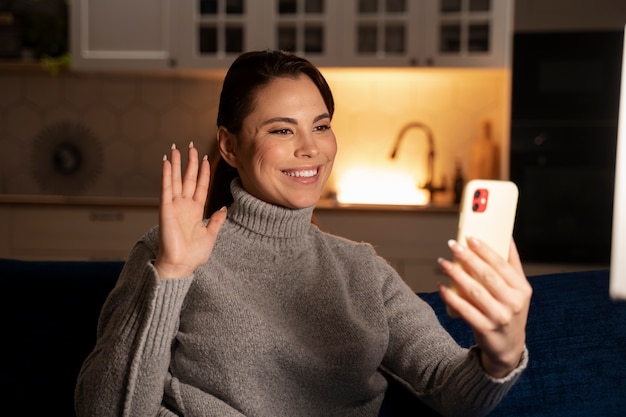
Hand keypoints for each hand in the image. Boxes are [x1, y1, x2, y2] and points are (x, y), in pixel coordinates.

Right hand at [155, 142, 226, 278]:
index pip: (200, 186)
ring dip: (176, 164)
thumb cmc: (193, 255)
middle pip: (188, 179)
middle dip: (190, 163)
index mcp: (196, 211)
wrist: (180, 265)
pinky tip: (166, 162)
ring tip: (176, 148)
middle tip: (191, 147)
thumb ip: (216, 221)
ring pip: (176, 180)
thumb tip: (223, 208)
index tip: (206, 159)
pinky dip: (166, 174)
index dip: (203, 173)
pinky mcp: (165, 208)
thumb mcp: (211, 235)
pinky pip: (166, 188)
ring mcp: (174, 206)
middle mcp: (184, 206)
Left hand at [438, 238, 531, 377]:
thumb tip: (507, 237)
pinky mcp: (485, 329)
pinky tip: (441, 286)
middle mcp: (513, 303)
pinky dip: (451, 297)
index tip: (470, 237)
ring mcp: (499, 317)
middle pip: (487, 276)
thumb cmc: (509, 309)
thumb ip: (512, 264)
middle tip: (452, 245)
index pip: (502, 265)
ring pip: (474, 291)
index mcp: (522, 289)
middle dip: (468, 258)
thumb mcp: (518, 289)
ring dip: (456, 275)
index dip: (485, 250)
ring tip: (443, 263)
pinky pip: (465, 310)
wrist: (508, 346)